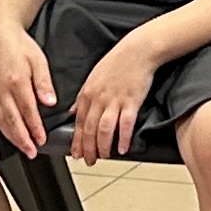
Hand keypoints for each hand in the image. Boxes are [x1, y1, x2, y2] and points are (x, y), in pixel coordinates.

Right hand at [0, 29, 57, 157]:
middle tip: (32, 152)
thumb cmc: (20, 46)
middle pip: (13, 120)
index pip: (28, 110)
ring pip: (1, 121)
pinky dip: (1, 128)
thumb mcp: (38, 61)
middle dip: (23, 139)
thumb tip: (50, 102)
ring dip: (12, 137)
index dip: (35, 128)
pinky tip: (8, 134)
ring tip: (23, 148)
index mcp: (16, 81)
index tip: (42, 139)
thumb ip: (44, 83)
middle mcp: (1, 90)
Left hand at [72, 35, 162, 163]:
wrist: (138, 50)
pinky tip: (122, 149)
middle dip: (87, 148)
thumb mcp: (93, 77)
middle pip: (89, 129)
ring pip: (103, 129)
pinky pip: (125, 124)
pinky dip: (122, 138)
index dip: (77, 141)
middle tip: (89, 161)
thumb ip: (82, 97)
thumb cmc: (117, 62)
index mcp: (87, 93)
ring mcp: (114, 100)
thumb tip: (72, 111)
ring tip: (104, 157)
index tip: (76, 153)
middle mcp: (98, 98)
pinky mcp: (131, 101)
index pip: (78, 122)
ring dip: (102, 147)